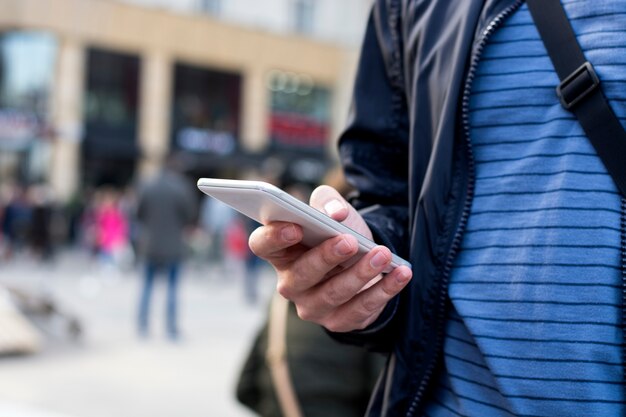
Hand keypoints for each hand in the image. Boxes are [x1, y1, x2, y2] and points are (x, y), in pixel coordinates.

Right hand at [248, 185, 411, 331]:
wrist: (363, 259)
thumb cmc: (339, 231)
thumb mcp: (332, 209)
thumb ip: (329, 201)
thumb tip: (336, 213)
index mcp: (280, 251)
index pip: (263, 246)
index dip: (275, 237)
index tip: (296, 226)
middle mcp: (290, 283)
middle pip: (301, 274)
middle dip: (326, 257)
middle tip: (350, 241)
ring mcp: (312, 306)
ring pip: (334, 293)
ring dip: (360, 274)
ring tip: (383, 254)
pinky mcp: (339, 321)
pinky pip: (361, 309)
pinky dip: (384, 290)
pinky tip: (401, 273)